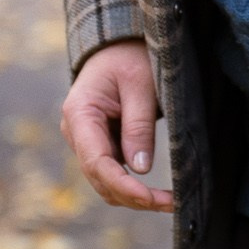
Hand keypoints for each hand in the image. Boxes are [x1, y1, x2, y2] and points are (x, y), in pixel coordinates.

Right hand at [62, 39, 174, 210]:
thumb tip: (140, 169)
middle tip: (172, 203)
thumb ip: (138, 125)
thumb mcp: (141, 85)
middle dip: (133, 197)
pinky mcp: (101, 145)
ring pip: (105, 182)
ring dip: (134, 197)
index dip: (123, 185)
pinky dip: (134, 186)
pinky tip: (159, 193)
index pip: (97, 161)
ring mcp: (86, 141)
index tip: (151, 199)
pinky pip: (113, 174)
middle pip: (100, 178)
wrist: (119, 45)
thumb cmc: (131, 57)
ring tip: (170, 202)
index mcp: (80, 113)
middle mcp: (76, 132)